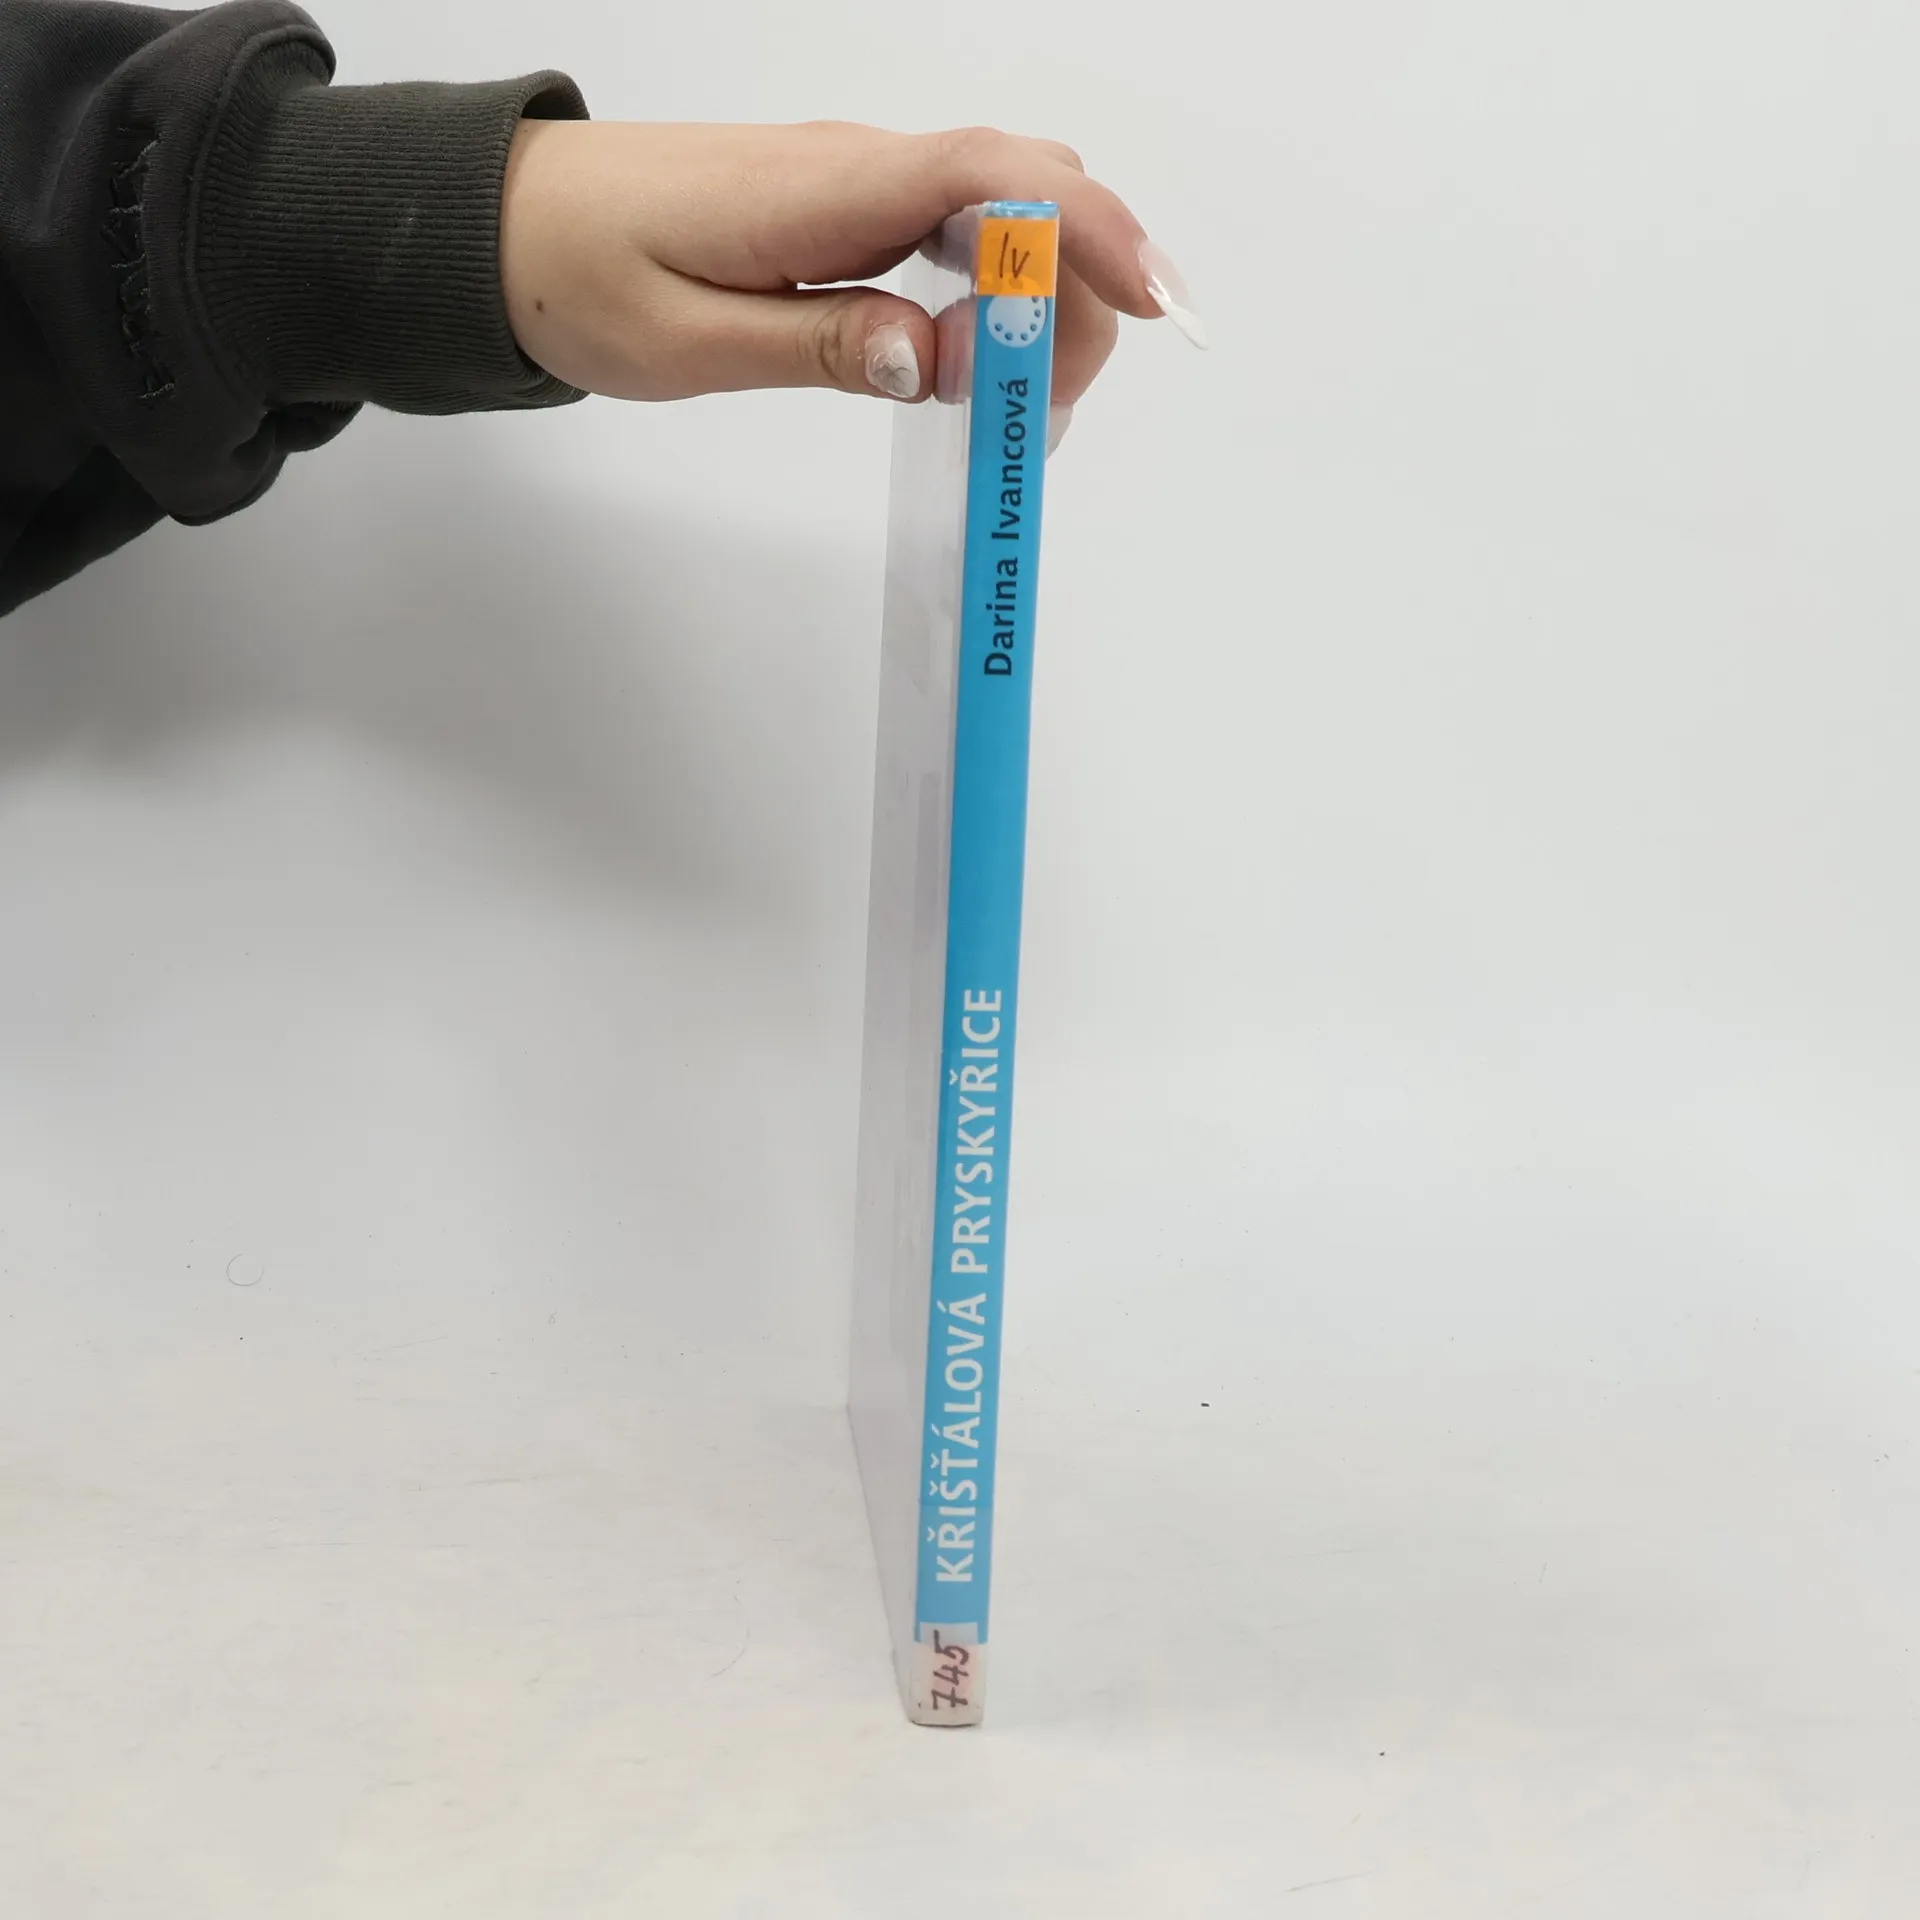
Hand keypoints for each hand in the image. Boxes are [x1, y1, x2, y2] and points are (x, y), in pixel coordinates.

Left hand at [498, 120, 1204, 426]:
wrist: (506, 226)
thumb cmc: (582, 277)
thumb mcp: (690, 340)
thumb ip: (820, 344)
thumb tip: (934, 358)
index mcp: (827, 187)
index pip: (993, 179)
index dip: (1086, 231)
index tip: (1149, 303)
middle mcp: (859, 166)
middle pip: (1024, 191)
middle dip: (1076, 291)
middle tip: (1044, 414)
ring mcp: (857, 182)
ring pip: (999, 207)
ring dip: (1040, 296)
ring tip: (1016, 405)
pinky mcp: (846, 207)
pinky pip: (954, 229)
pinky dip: (996, 289)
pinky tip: (979, 360)